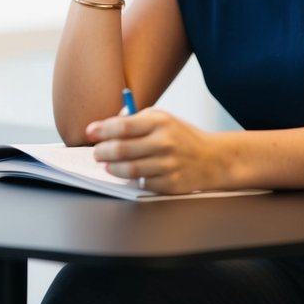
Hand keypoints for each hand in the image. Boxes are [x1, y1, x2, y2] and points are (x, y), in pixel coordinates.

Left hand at [85, 108, 223, 193]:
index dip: (101, 130)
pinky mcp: (171, 184)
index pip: (122, 126)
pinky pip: (143, 183)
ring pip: (129, 170)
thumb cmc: (180, 137)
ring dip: (112, 168)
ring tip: (107, 165)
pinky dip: (134, 179)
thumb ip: (134, 119)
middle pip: (122, 149)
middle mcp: (164, 142)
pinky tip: (130, 174)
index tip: (90, 133)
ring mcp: (168, 165)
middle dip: (102, 151)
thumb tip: (104, 126)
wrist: (213, 159)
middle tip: (97, 153)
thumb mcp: (162, 119)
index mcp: (160, 122)